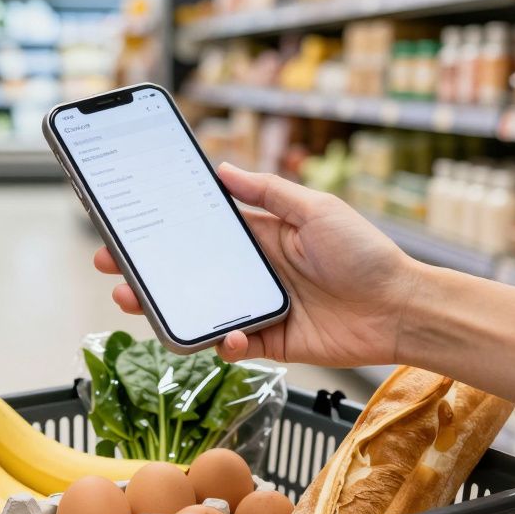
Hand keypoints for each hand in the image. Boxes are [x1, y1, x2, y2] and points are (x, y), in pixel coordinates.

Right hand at [95, 163, 421, 367]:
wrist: (402, 308)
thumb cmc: (366, 253)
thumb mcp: (316, 209)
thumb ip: (268, 192)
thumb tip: (223, 168)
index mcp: (262, 237)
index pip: (202, 232)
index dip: (165, 229)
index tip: (130, 225)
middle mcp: (254, 272)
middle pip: (189, 272)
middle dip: (146, 270)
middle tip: (112, 267)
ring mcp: (259, 308)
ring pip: (200, 310)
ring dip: (166, 308)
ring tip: (135, 301)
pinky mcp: (270, 342)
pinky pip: (233, 345)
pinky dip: (222, 343)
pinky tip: (226, 337)